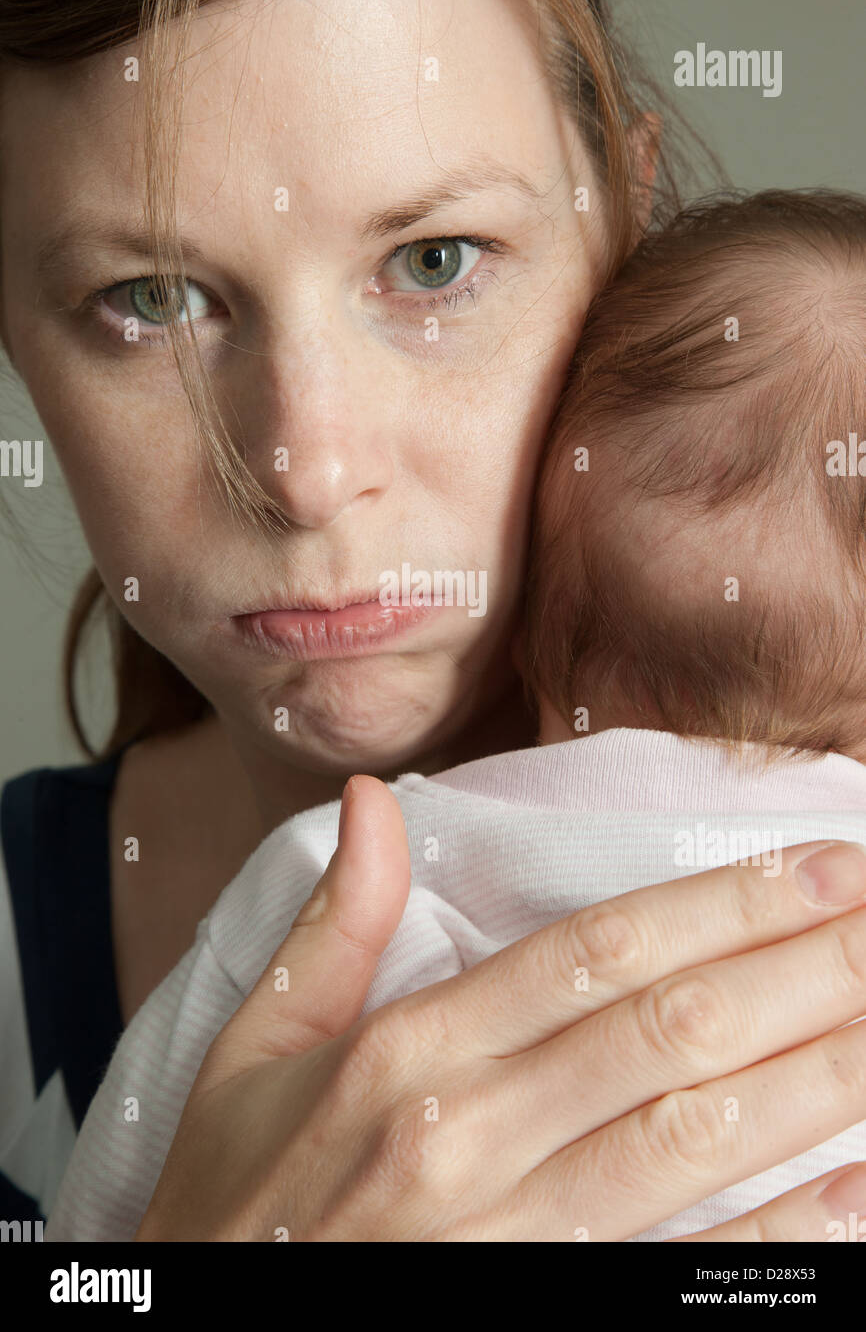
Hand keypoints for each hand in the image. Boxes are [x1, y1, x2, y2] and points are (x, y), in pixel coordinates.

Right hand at [135, 776, 865, 1240]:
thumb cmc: (234, 1202)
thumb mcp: (253, 1051)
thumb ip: (334, 926)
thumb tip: (374, 797)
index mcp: (406, 1051)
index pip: (596, 954)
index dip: (721, 906)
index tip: (819, 866)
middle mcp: (467, 1134)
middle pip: (667, 1032)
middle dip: (798, 970)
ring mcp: (509, 1238)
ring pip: (693, 1136)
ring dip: (815, 1073)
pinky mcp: (541, 1313)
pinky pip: (683, 1275)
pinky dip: (781, 1234)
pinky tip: (859, 1185)